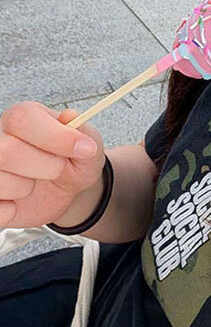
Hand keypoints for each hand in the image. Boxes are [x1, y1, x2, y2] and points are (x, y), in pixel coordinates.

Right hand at [0, 101, 105, 228]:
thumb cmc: (72, 160)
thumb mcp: (87, 146)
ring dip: (26, 188)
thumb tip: (70, 116)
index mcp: (22, 118)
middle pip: (6, 151)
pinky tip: (19, 201)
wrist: (64, 189)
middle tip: (59, 168)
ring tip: (35, 182)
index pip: (23, 119)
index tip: (83, 149)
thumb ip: (82, 131)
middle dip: (45, 166)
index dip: (55, 136)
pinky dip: (10, 210)